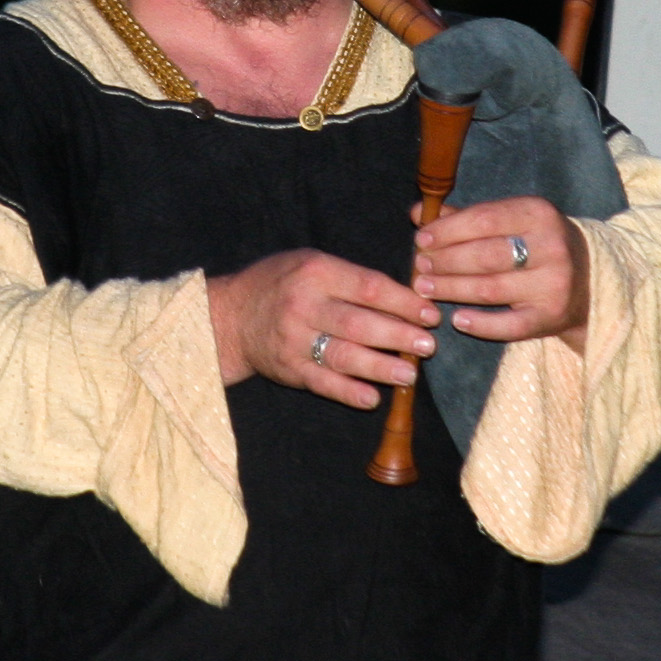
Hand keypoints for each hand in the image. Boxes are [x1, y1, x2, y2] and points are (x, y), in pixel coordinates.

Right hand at [207, 249, 440, 408]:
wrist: (231, 316)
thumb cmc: (281, 283)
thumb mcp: (311, 263)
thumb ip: (351, 277)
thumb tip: (405, 296)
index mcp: (315, 272)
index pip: (368, 287)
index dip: (403, 302)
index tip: (430, 313)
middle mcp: (304, 305)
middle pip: (359, 323)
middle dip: (398, 336)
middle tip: (428, 346)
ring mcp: (295, 340)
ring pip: (344, 356)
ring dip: (380, 367)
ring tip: (409, 374)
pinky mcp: (290, 370)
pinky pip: (323, 384)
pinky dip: (349, 392)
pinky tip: (373, 398)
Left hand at [411, 196, 589, 353]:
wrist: (589, 279)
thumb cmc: (534, 244)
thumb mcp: (508, 221)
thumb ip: (463, 217)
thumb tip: (417, 213)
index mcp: (538, 214)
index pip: (484, 219)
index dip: (448, 230)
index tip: (422, 240)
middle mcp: (551, 247)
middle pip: (485, 255)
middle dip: (446, 262)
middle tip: (420, 266)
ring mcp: (554, 284)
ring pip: (491, 289)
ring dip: (452, 289)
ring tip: (425, 288)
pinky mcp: (552, 316)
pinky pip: (510, 325)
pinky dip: (481, 324)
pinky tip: (458, 319)